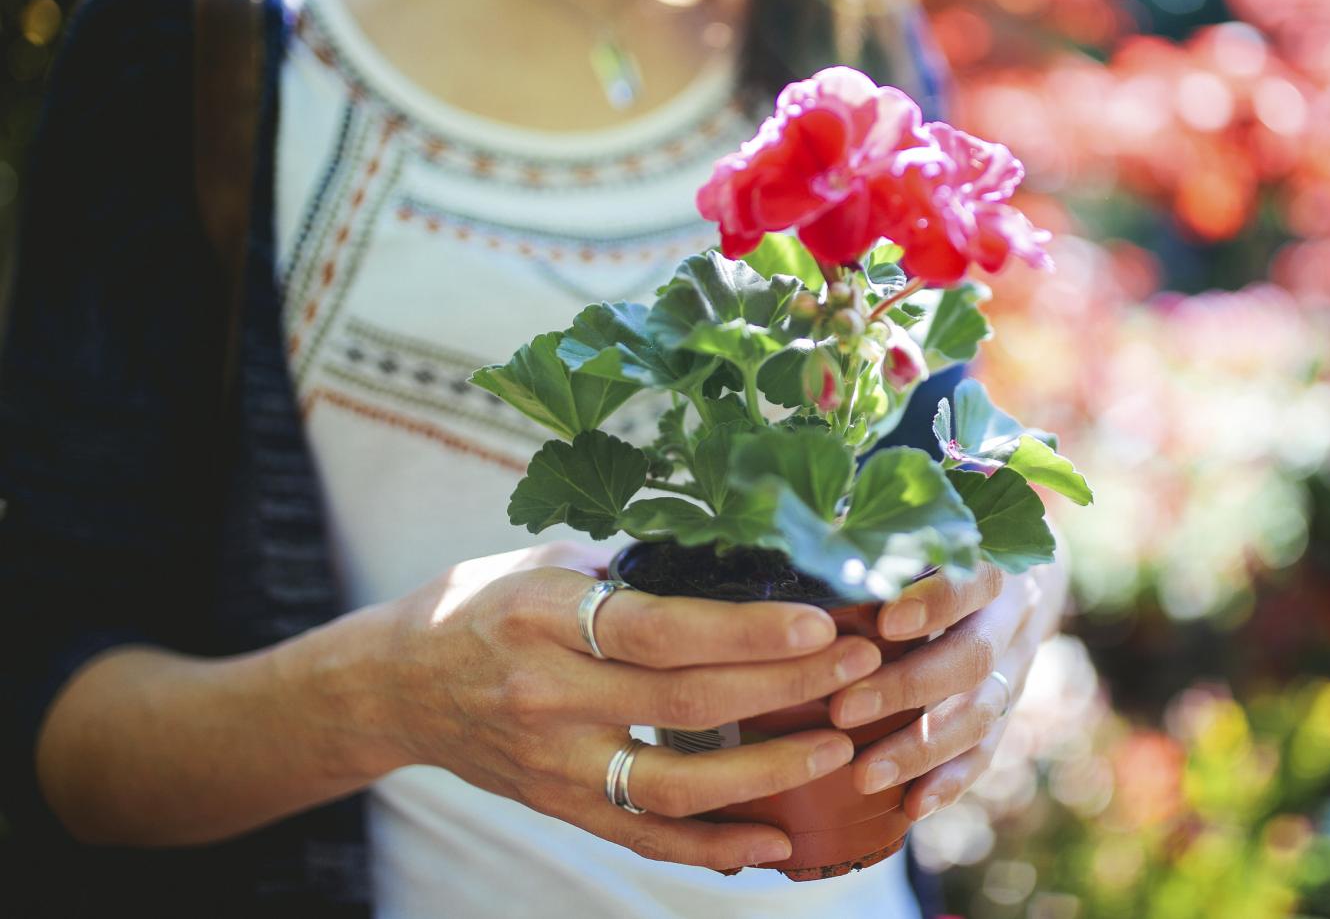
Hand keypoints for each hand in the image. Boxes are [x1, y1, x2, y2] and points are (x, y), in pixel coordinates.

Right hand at [377, 543, 881, 870]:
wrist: (393, 684)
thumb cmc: (480, 604)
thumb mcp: (539, 561)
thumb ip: (624, 568)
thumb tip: (733, 559)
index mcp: (542, 615)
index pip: (658, 630)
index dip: (744, 633)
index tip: (819, 624)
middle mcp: (544, 693)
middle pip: (683, 702)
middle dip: (783, 688)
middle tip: (859, 670)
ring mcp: (550, 762)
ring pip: (672, 785)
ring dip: (765, 772)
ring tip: (837, 748)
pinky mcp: (556, 806)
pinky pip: (642, 837)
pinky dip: (712, 846)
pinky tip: (776, 839)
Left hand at [825, 560, 1064, 819]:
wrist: (1025, 574)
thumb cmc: (947, 546)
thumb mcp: (933, 531)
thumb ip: (887, 544)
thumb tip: (809, 544)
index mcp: (992, 565)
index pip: (973, 582)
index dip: (934, 603)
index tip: (884, 622)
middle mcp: (1013, 618)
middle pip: (972, 657)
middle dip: (908, 688)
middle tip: (844, 710)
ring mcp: (1017, 669)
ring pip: (981, 713)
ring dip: (922, 748)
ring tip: (866, 775)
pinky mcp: (1008, 709)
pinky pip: (987, 753)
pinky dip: (951, 782)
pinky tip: (912, 807)